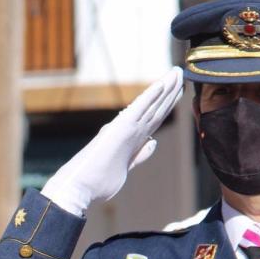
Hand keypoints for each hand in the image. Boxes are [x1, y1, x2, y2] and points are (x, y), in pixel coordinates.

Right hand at [41, 67, 183, 215]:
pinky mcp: (121, 129)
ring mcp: (126, 129)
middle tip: (180, 73)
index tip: (177, 91)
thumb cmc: (98, 181)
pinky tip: (161, 84)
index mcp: (133, 140)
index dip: (167, 104)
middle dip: (170, 91)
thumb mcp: (126, 168)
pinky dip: (150, 96)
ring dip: (166, 88)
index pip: (155, 118)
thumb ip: (140, 154)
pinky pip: (139, 109)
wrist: (80, 186)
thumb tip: (153, 142)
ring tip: (177, 72)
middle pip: (156, 108)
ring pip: (152, 105)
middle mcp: (131, 131)